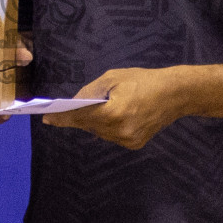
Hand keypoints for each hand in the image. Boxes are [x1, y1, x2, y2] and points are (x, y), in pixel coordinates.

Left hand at [42, 67, 183, 149]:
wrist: (175, 94)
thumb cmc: (143, 80)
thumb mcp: (113, 78)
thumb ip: (90, 92)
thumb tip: (73, 103)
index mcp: (113, 112)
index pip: (79, 117)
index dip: (61, 118)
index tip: (46, 118)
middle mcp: (118, 131)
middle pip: (87, 126)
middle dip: (77, 117)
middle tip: (62, 111)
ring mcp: (127, 140)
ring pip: (98, 132)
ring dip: (92, 122)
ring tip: (95, 109)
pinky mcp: (134, 145)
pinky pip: (111, 136)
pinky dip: (106, 127)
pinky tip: (113, 116)